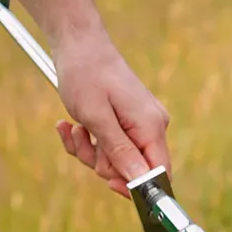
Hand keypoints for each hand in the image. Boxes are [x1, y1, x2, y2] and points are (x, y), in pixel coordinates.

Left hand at [53, 41, 170, 197]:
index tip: (110, 184)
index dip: (137, 187)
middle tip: (83, 139)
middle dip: (102, 163)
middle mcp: (151, 127)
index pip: (159, 173)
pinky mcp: (126, 122)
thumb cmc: (85, 74)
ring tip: (75, 128)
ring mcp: (139, 125)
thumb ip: (120, 151)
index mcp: (151, 126)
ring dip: (90, 151)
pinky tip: (72, 126)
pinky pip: (109, 147)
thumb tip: (139, 182)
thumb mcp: (97, 117)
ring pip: (116, 160)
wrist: (78, 43)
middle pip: (133, 170)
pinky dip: (88, 142)